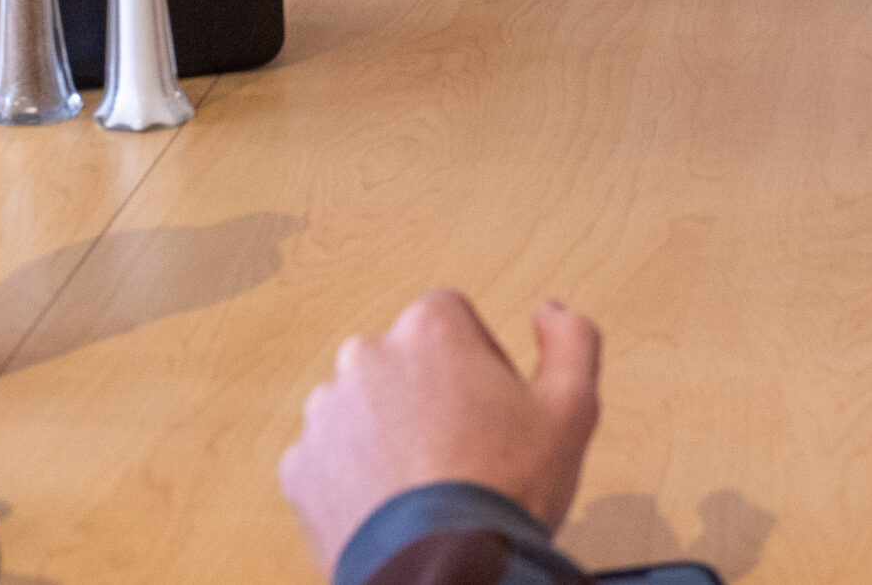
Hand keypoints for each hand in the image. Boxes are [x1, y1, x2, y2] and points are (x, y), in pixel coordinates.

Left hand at [279, 291, 601, 573]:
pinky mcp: (299, 468)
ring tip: (426, 482)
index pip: (451, 316)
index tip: (493, 404)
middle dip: (429, 391)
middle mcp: (367, 358)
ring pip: (363, 406)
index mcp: (429, 331)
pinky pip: (332, 457)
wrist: (442, 573)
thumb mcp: (572, 407)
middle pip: (403, 359)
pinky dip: (356, 474)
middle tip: (465, 447)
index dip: (478, 357)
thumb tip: (546, 312)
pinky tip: (394, 504)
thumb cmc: (506, 488)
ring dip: (390, 429)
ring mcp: (325, 415)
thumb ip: (570, 339)